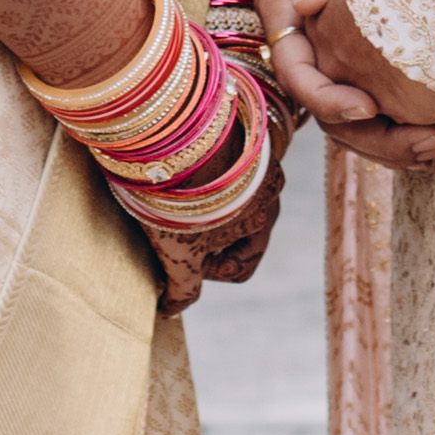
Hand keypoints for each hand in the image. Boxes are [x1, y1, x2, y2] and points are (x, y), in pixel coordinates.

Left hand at [135, 111, 291, 310]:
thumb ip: (184, 287)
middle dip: (204, 238)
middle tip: (171, 229)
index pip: (243, 265)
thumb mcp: (179, 250)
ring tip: (168, 200)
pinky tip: (173, 173)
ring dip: (202, 206)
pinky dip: (201, 176)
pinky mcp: (233, 132)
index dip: (210, 273)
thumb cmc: (178, 194)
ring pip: (229, 199)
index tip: (182, 259)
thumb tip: (172, 311)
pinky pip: (223, 167)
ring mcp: (251, 156)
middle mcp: (266, 187)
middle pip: (236, 231)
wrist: (175, 123)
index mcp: (262, 219)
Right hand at [294, 0, 434, 143]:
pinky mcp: (366, 45)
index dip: (328, 98)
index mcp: (285, 6)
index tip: (370, 106)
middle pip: (326, 107)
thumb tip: (311, 2)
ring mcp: (335, 43)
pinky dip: (403, 120)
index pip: (297, 72)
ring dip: (392, 139)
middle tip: (428, 145)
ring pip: (351, 112)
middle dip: (374, 136)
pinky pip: (376, 94)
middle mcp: (306, 34)